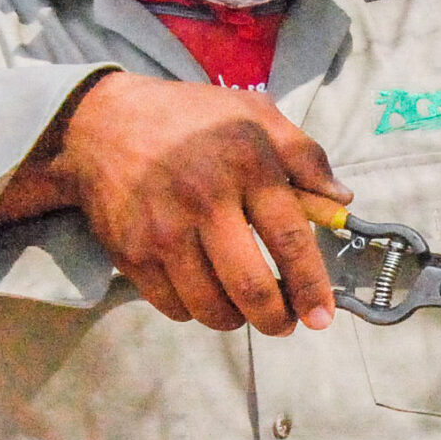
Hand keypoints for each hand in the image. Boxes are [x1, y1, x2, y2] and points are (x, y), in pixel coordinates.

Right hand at [0, 72, 348, 334]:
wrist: (99, 125)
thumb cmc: (189, 119)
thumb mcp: (254, 114)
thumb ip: (305, 155)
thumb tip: (341, 202)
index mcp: (245, 164)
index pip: (290, 239)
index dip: (311, 286)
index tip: (323, 316)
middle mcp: (204, 200)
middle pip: (251, 287)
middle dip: (277, 319)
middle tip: (286, 325)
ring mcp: (163, 230)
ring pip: (211, 306)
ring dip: (236, 320)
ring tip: (246, 312)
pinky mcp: (132, 253)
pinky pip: (174, 307)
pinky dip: (196, 312)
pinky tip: (205, 296)